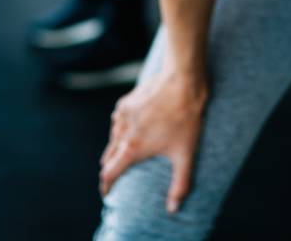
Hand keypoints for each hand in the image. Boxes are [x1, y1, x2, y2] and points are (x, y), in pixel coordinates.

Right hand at [99, 70, 207, 213]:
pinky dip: (121, 131)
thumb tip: (173, 210)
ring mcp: (121, 115)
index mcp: (132, 149)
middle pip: (108, 158)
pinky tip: (134, 131)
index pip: (109, 173)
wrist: (181, 81)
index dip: (106, 186)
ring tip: (126, 156)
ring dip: (116, 150)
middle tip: (117, 178)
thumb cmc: (185, 119)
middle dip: (110, 170)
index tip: (107, 194)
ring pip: (112, 139)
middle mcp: (121, 132)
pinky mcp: (124, 102)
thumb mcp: (185, 155)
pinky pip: (117, 122)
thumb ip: (180, 185)